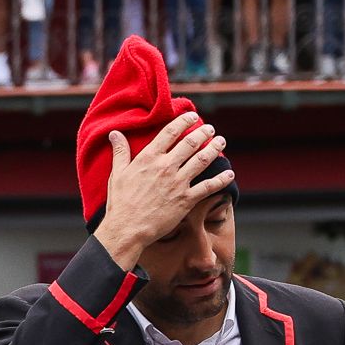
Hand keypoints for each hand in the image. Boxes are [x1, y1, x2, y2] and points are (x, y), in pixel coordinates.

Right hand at [93, 113, 231, 271]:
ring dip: (215, 149)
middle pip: (190, 143)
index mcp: (149, 158)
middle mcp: (166, 167)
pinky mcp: (186, 199)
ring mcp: (178, 183)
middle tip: (210, 129)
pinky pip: (208, 186)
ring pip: (202, 160)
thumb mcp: (117, 173)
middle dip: (203, 132)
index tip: (192, 116)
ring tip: (221, 141)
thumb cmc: (120, 202)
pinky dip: (221, 179)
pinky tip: (230, 173)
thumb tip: (114, 134)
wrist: (127, 229)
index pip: (170, 132)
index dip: (184, 121)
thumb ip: (120, 152)